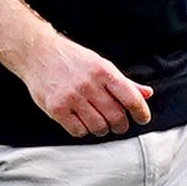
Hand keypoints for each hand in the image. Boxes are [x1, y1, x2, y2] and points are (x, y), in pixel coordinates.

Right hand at [17, 32, 153, 137]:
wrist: (38, 54)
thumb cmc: (72, 59)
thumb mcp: (101, 64)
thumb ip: (124, 82)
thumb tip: (147, 94)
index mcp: (103, 71)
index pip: (130, 97)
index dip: (141, 111)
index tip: (143, 118)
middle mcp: (89, 84)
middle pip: (116, 116)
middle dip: (121, 124)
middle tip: (119, 124)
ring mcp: (72, 97)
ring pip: (98, 127)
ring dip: (103, 129)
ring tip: (100, 122)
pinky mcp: (56, 109)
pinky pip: (78, 131)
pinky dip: (84, 130)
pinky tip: (82, 121)